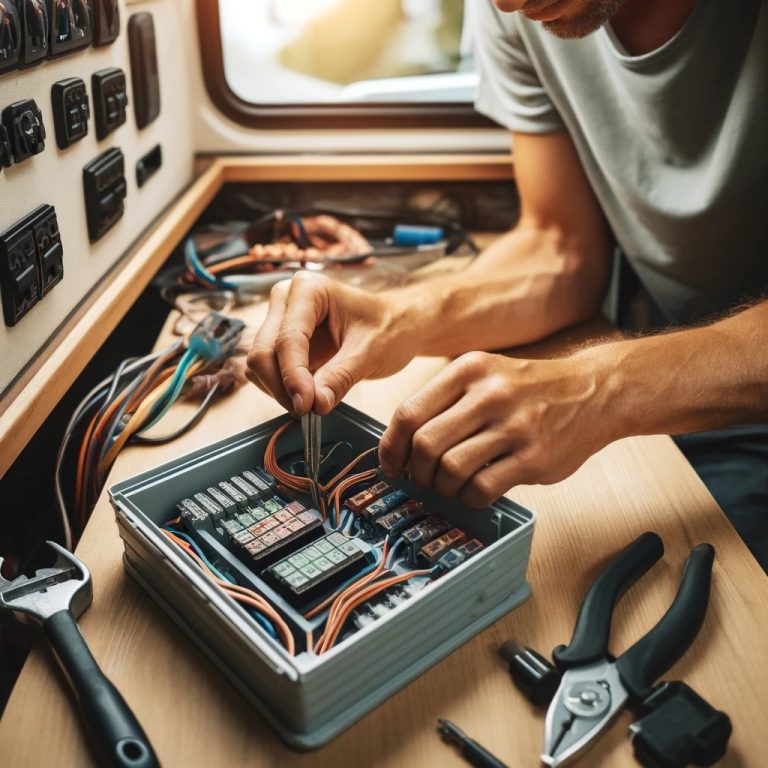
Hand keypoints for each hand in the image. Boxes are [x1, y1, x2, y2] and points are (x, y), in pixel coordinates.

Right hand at [246, 271, 417, 414]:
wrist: (397, 326)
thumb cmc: (388, 328)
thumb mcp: (370, 353)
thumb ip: (341, 377)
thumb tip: (315, 404)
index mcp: (308, 289)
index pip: (288, 338)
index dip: (293, 376)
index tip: (306, 406)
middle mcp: (286, 299)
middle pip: (263, 351)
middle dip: (282, 386)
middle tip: (308, 411)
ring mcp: (280, 320)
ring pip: (259, 364)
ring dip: (279, 390)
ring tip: (313, 403)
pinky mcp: (280, 342)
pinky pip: (266, 372)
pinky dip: (281, 389)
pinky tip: (307, 395)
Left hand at [378, 350, 617, 506]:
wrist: (594, 392)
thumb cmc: (528, 388)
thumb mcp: (484, 374)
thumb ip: (443, 400)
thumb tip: (399, 443)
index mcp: (469, 370)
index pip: (409, 413)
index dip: (391, 447)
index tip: (392, 465)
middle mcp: (489, 394)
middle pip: (426, 444)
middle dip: (416, 471)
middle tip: (422, 479)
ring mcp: (515, 426)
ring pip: (451, 469)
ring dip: (442, 487)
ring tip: (450, 485)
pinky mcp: (534, 458)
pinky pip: (482, 489)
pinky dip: (469, 498)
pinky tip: (475, 491)